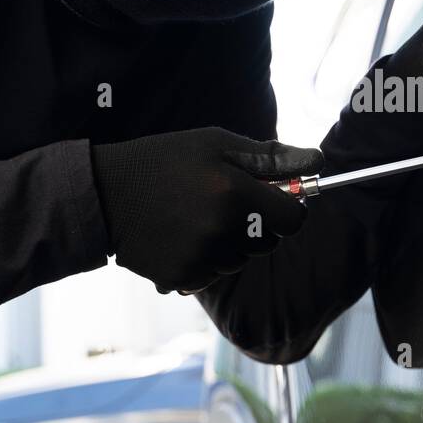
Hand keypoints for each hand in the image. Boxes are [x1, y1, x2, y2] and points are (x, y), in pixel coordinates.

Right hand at [91, 127, 322, 292]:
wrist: (104, 194)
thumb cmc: (164, 160)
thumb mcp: (217, 144)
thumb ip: (271, 157)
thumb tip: (318, 161)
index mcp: (236, 194)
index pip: (294, 219)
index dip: (291, 208)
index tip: (278, 199)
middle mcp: (222, 231)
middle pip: (270, 243)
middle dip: (261, 225)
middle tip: (229, 202)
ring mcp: (202, 258)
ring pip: (242, 259)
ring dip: (233, 242)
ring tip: (199, 216)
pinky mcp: (184, 278)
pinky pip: (215, 274)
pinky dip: (208, 259)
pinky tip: (184, 236)